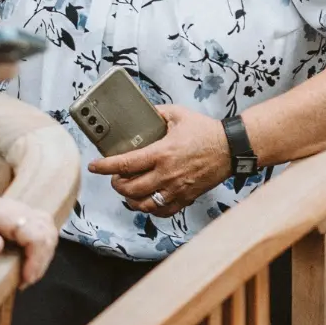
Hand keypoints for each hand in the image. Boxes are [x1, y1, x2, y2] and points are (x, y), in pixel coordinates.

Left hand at [0, 186, 58, 287]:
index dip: (36, 259)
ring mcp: (23, 213)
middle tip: (26, 280)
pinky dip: (42, 248)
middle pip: (48, 233)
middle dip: (43, 260)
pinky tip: (29, 261)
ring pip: (49, 231)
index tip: (25, 278)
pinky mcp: (23, 218)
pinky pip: (43, 231)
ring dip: (45, 255)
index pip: (36, 235)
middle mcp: (20, 211)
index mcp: (7, 215)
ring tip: (29, 273)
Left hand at [89, 104, 232, 217]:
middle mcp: (166, 174)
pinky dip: (150, 208)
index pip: (125, 164)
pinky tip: (147, 199)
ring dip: (130, 199)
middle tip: (115, 177)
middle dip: (116, 184)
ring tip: (128, 190)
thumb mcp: (179, 114)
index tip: (94, 166)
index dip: (105, 167)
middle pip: (129, 189)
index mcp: (162, 153)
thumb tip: (142, 113)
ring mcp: (176, 189)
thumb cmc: (206, 131)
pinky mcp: (185, 198)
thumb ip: (157, 113)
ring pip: (143, 204)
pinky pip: (162, 211)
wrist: (230, 148)